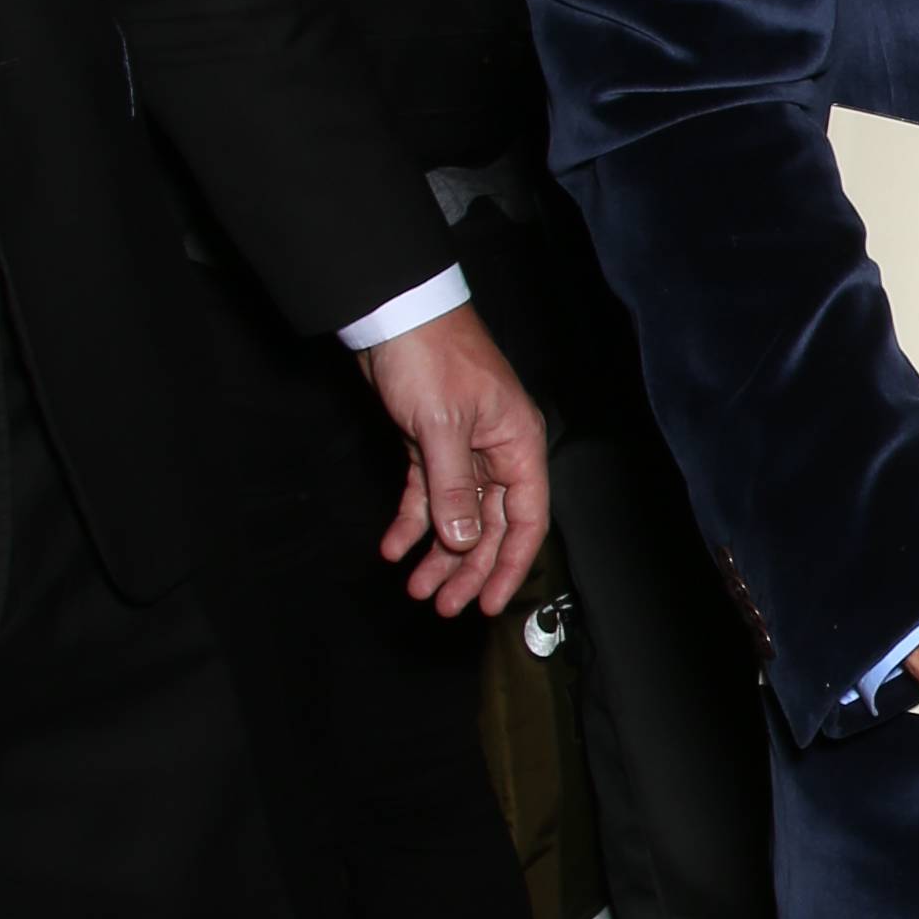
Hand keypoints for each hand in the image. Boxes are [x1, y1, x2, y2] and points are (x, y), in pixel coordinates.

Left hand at [361, 303, 548, 617]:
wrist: (394, 315)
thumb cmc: (432, 356)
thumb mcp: (441, 426)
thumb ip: (452, 488)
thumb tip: (462, 541)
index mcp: (517, 445)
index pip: (526, 520)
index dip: (510, 565)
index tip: (491, 603)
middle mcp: (496, 453)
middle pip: (489, 526)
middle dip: (466, 568)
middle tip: (441, 603)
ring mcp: (462, 450)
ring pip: (456, 516)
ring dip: (437, 553)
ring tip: (415, 587)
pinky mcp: (428, 444)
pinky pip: (425, 495)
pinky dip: (410, 522)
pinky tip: (393, 547)